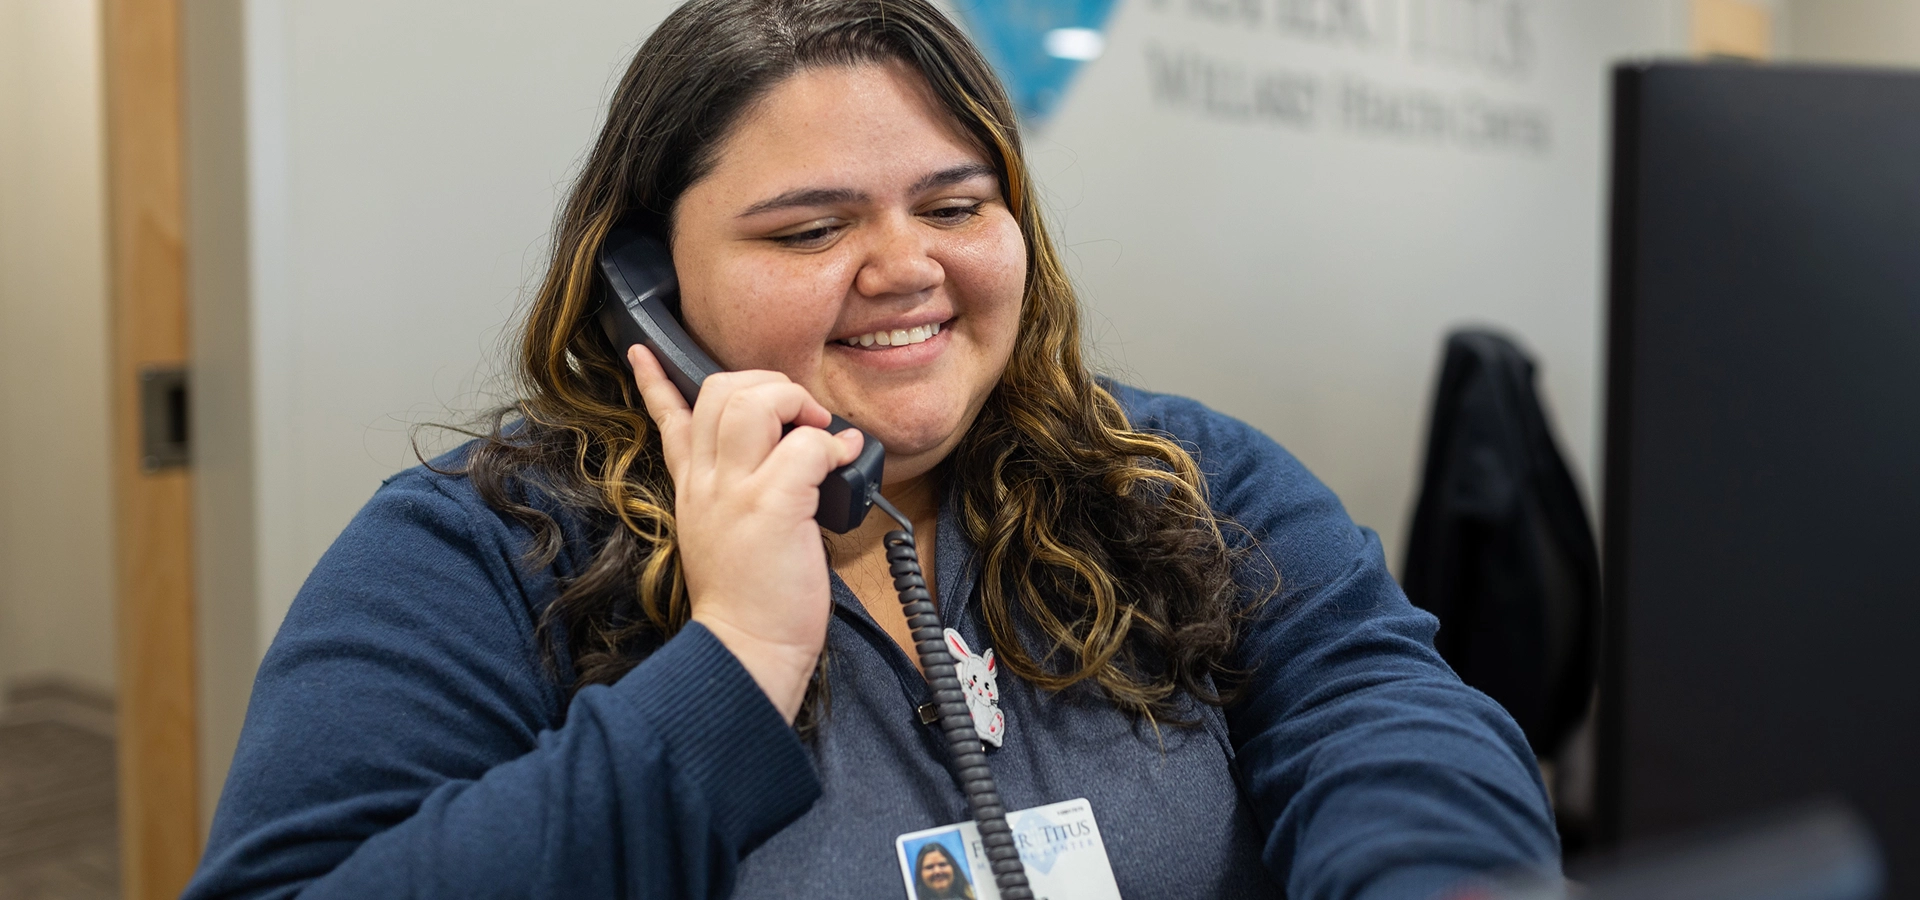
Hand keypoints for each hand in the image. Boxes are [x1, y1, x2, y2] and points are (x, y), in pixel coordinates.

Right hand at [628, 345, 864, 723]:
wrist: (746, 649)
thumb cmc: (749, 600)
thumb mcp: (724, 536)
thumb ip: (741, 493)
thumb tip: (794, 459)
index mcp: (693, 488)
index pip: (667, 418)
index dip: (657, 379)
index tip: (643, 351)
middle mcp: (707, 482)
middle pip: (721, 390)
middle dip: (769, 384)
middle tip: (800, 416)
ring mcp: (736, 492)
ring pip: (755, 402)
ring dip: (797, 404)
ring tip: (819, 433)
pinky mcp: (772, 507)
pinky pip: (806, 447)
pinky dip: (833, 446)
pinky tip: (846, 461)